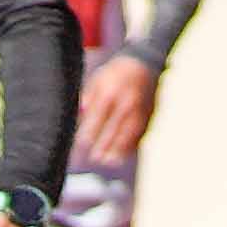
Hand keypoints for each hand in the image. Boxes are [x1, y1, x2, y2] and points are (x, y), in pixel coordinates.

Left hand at [72, 53, 159, 170]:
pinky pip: (141, 131)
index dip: (91, 130)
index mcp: (110, 93)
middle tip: (96, 158)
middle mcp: (127, 102)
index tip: (83, 143)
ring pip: (130, 132)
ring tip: (110, 161)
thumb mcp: (97, 81)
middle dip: (105, 144)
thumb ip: (87, 99)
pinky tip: (125, 154)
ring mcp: (141, 109)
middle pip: (115, 127)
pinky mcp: (150, 113)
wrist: (143, 64)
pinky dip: (133, 144)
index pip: (98, 116)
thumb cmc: (114, 75)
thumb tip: (77, 116)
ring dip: (120, 148)